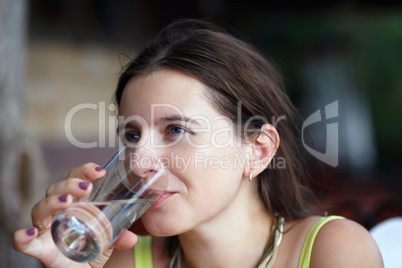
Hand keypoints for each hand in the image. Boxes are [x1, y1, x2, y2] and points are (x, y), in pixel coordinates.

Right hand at [13, 163, 137, 267]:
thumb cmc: (92, 248)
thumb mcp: (109, 240)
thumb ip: (119, 237)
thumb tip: (131, 237)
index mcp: (77, 204)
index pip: (76, 179)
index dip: (85, 171)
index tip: (99, 171)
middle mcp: (58, 212)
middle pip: (56, 189)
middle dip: (70, 184)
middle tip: (86, 187)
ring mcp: (46, 229)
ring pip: (40, 208)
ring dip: (53, 202)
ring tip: (68, 202)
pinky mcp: (39, 249)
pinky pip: (24, 242)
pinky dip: (23, 237)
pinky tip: (31, 233)